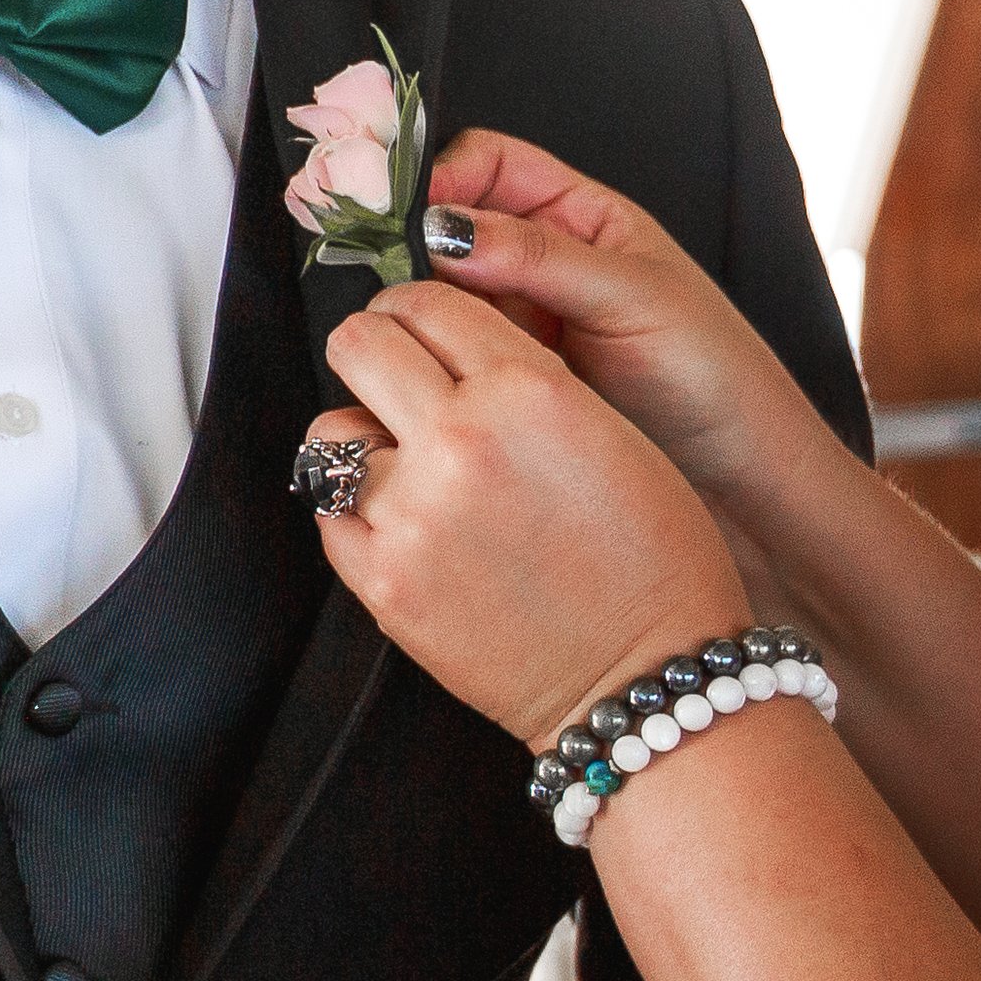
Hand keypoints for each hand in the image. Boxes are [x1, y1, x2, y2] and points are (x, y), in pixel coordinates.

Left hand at [311, 281, 748, 747]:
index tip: (418, 331)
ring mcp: (411, 513)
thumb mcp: (610, 431)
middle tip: (394, 382)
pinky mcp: (382, 580)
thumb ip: (523, 379)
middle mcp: (460, 439)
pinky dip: (355, 511)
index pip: (425, 303)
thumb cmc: (652, 559)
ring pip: (329, 433)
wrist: (646, 677)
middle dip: (376, 354)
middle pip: (359, 344)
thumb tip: (452, 347)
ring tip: (406, 470)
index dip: (416, 311)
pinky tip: (403, 525)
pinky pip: (328, 514)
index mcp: (526, 390)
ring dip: (361, 442)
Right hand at [423, 129, 846, 547]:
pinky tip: (424, 368)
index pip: (489, 164)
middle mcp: (541, 265)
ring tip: (408, 327)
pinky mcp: (502, 383)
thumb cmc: (714, 380)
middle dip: (414, 241)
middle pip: (450, 226)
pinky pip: (447, 353)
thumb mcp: (634, 299)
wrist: (742, 487)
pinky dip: (426, 355)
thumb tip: (444, 227)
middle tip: (388, 271)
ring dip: (417, 304)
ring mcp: (519, 325)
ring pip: (438, 293)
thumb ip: (539, 256)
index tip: (410, 213)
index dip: (444, 174)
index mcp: (583, 219)